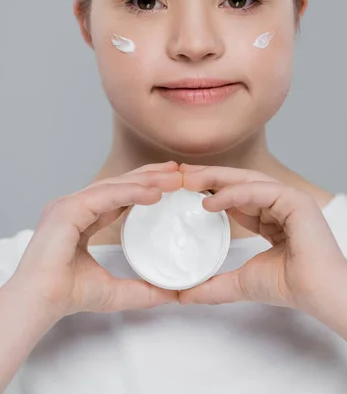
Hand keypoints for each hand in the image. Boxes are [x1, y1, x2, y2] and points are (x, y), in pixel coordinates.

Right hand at [6, 161, 182, 319]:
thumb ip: (143, 290)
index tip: (169, 182)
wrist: (41, 302)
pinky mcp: (68, 208)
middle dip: (149, 176)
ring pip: (114, 185)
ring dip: (146, 180)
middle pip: (118, 184)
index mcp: (81, 218)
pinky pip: (106, 196)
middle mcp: (74, 206)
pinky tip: (154, 193)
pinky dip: (132, 192)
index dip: (144, 186)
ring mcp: (69, 204)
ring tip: (173, 179)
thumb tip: (173, 294)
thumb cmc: (67, 294)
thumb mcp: (115, 290)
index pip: (118, 195)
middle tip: (177, 171)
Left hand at [178, 164, 346, 311]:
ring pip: (246, 180)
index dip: (209, 190)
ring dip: (215, 179)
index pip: (234, 196)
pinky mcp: (295, 200)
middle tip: (179, 175)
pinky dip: (233, 194)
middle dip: (207, 177)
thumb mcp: (239, 282)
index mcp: (270, 216)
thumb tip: (181, 295)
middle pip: (238, 182)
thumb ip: (212, 285)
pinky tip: (210, 201)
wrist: (317, 292)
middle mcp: (279, 202)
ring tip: (188, 181)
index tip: (182, 187)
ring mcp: (289, 198)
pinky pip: (259, 191)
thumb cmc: (288, 286)